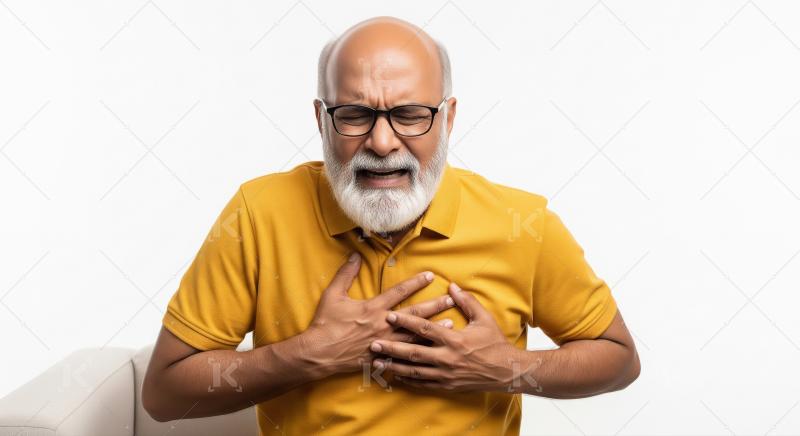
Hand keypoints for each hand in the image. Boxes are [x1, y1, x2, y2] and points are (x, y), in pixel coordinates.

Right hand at [299, 252, 455, 377]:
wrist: (319, 353)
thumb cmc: (325, 323)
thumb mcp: (333, 295)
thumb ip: (345, 274)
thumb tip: (354, 255)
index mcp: (372, 308)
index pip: (399, 292)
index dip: (416, 282)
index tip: (430, 275)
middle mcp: (383, 325)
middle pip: (414, 314)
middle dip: (434, 306)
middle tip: (451, 300)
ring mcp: (384, 343)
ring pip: (414, 335)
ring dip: (433, 329)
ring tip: (450, 323)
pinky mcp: (381, 357)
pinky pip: (404, 355)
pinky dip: (419, 352)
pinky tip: (431, 350)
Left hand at [369, 282, 523, 392]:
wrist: (507, 371)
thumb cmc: (495, 343)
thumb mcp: (483, 319)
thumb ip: (466, 301)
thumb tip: (451, 286)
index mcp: (454, 339)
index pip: (424, 329)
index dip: (405, 321)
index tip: (389, 315)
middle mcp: (447, 358)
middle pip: (413, 353)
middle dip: (391, 348)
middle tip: (372, 344)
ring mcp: (446, 374)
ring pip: (414, 371)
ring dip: (394, 367)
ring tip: (376, 363)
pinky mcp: (447, 385)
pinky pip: (423, 384)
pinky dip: (408, 380)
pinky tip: (395, 376)